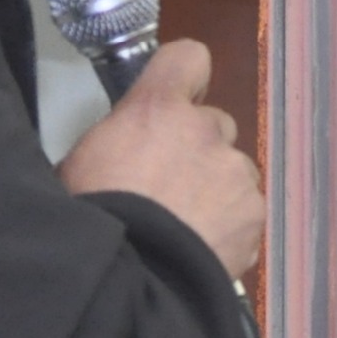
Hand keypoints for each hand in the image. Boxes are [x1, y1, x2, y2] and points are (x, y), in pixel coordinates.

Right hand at [60, 39, 263, 280]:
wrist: (130, 279)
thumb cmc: (94, 217)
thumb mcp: (81, 162)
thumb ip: (120, 139)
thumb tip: (127, 150)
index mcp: (158, 108)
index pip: (188, 58)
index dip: (184, 77)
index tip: (175, 100)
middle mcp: (206, 131)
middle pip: (214, 124)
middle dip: (197, 147)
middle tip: (169, 184)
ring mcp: (236, 173)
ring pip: (233, 171)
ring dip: (216, 189)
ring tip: (186, 225)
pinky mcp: (255, 215)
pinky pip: (245, 212)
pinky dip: (230, 226)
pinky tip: (202, 247)